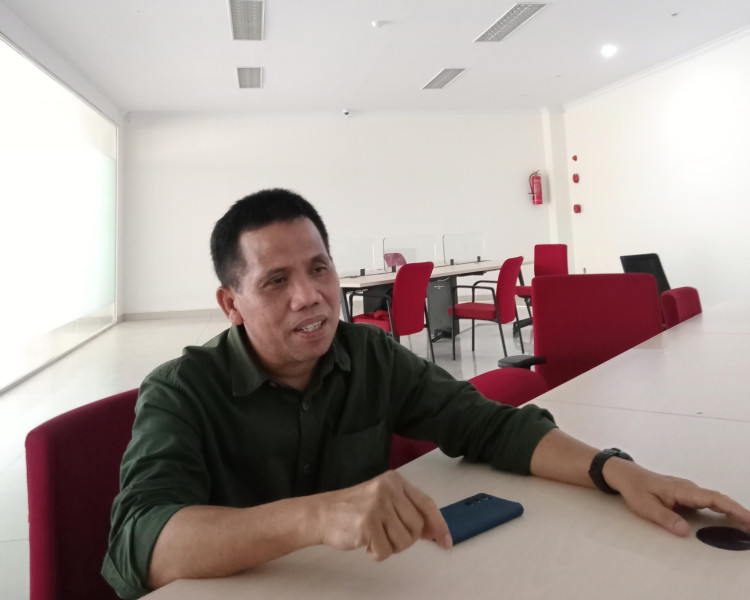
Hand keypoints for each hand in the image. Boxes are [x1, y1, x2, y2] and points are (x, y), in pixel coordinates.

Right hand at [314, 470, 451, 559]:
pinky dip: (376, 554)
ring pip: (403, 541)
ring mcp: (377, 505)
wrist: (321, 513)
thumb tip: (434, 531)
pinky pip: (385, 551)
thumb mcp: (383, 501)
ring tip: (374, 537)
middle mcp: (388, 489)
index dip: (439, 524)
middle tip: (387, 537)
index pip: (426, 503)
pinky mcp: (366, 523)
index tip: (446, 541)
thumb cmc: (354, 510)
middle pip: (416, 526)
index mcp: (394, 481)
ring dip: (390, 547)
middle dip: (405, 539)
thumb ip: (407, 512)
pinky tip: (365, 543)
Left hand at [604, 459, 749, 535]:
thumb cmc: (636, 489)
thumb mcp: (647, 507)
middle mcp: (689, 488)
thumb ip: (666, 519)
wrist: (626, 475)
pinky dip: (721, 510)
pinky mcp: (685, 494)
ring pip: (715, 500)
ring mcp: (688, 490)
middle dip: (738, 512)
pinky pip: (708, 502)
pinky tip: (728, 519)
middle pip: (719, 500)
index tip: (748, 519)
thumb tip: (685, 532)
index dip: (733, 509)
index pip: (713, 499)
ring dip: (732, 512)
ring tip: (747, 525)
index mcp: (682, 490)